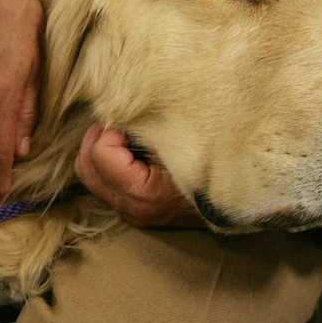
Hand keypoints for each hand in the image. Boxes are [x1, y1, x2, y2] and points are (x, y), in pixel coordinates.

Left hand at [75, 123, 204, 227]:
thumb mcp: (182, 141)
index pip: (101, 153)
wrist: (235, 201)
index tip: (133, 123)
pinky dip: (108, 162)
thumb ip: (147, 127)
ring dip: (100, 149)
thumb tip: (119, 111)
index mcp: (141, 193)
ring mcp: (131, 211)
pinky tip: (128, 148)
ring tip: (121, 132)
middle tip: (116, 121)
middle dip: (96, 138)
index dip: (112, 131)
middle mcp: (130, 207)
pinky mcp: (133, 208)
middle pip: (86, 167)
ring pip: (92, 176)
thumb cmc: (214, 166)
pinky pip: (106, 182)